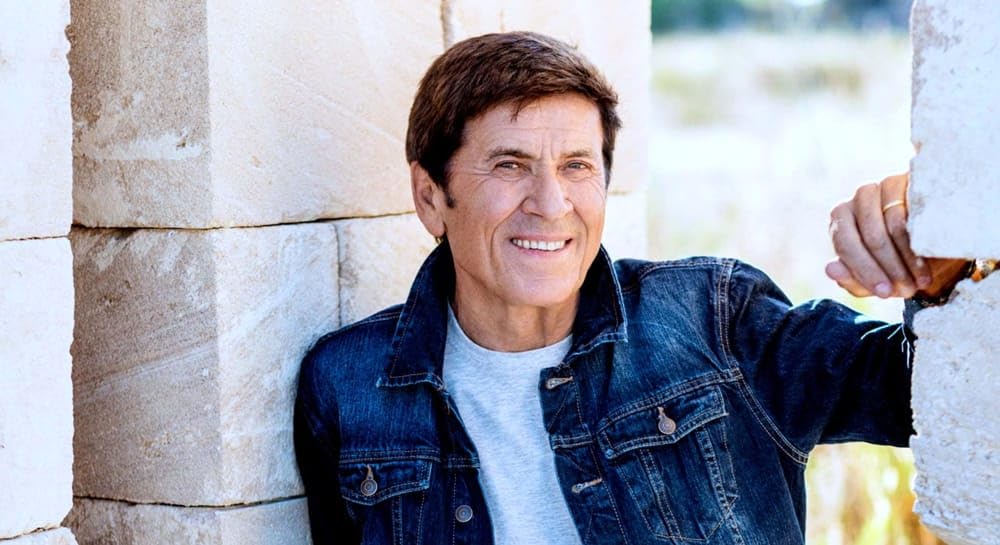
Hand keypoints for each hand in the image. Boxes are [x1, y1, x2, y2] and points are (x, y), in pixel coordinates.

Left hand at [826, 173, 967, 298]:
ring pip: (893, 226)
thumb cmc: (900, 261)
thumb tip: (830, 269)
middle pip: (871, 235)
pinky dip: (921, 242)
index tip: (885, 293)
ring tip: (921, 282)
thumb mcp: (877, 277)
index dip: (865, 270)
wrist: (940, 241)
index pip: (845, 243)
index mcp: (842, 218)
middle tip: (907, 290)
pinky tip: (929, 261)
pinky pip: (915, 213)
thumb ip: (852, 279)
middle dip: (889, 268)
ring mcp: (887, 185)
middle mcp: (860, 197)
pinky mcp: (913, 181)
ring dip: (907, 260)